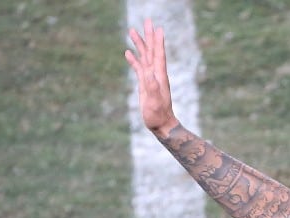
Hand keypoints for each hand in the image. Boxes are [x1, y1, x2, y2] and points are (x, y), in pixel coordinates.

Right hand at [125, 19, 179, 135]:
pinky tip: (128, 52)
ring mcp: (150, 78)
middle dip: (149, 36)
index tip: (158, 28)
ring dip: (140, 44)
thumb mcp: (154, 101)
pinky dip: (134, 59)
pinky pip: (138, 67)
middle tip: (147, 21)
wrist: (160, 124)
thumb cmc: (158, 114)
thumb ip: (151, 86)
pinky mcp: (144, 83)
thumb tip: (148, 72)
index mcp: (159, 76)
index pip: (158, 54)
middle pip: (152, 51)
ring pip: (144, 56)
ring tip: (132, 31)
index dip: (158, 41)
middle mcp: (156, 74)